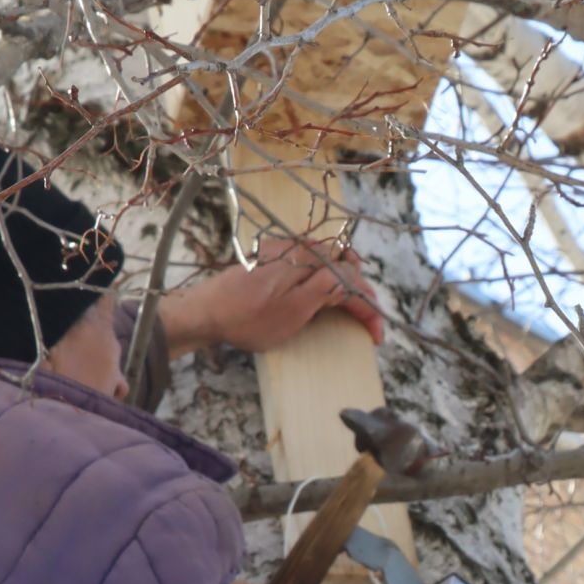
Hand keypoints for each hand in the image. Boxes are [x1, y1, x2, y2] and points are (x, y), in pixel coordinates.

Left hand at [162, 233, 384, 357]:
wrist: (206, 311)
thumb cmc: (247, 318)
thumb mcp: (293, 311)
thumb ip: (325, 288)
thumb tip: (352, 275)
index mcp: (308, 263)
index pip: (352, 280)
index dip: (369, 308)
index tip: (376, 335)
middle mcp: (300, 249)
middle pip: (345, 264)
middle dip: (361, 291)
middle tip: (368, 320)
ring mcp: (286, 250)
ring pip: (329, 260)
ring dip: (345, 281)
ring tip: (351, 307)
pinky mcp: (273, 256)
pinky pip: (310, 260)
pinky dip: (325, 275)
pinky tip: (322, 292)